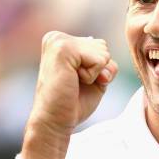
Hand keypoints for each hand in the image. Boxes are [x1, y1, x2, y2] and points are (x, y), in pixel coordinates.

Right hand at [22, 32, 117, 158]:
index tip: (76, 82)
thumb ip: (102, 60)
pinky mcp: (63, 49)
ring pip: (103, 53)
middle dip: (99, 71)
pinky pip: (99, 60)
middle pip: (103, 48)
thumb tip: (100, 44)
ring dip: (95, 74)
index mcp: (61, 42)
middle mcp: (57, 37)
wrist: (55, 121)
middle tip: (76, 84)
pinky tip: (74, 82)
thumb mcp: (94, 78)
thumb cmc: (72, 103)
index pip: (100, 47)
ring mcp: (59, 41)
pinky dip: (93, 76)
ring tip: (74, 83)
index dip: (98, 70)